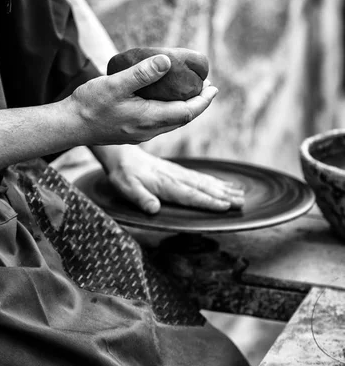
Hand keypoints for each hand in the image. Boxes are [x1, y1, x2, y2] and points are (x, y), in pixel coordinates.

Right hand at [65, 54, 217, 146]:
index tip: (213, 87)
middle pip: (183, 119)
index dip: (203, 101)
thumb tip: (168, 61)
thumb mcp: (115, 84)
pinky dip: (170, 111)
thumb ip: (142, 73)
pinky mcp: (131, 133)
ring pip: (171, 123)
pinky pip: (159, 123)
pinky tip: (164, 99)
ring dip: (185, 108)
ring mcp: (140, 134)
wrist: (69, 126)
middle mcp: (148, 131)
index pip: (187, 112)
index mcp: (148, 119)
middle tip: (206, 86)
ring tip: (190, 91)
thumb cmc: (89, 104)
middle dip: (197, 103)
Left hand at [105, 146, 244, 213]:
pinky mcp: (179, 171)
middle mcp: (176, 178)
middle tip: (242, 203)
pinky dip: (216, 182)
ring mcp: (179, 173)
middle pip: (203, 188)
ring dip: (224, 189)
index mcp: (165, 184)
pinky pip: (201, 177)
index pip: (190, 195)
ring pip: (205, 182)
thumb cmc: (125, 175)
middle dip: (223, 196)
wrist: (123, 156)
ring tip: (241, 195)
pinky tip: (226, 186)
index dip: (208, 201)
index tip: (225, 206)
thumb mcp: (127, 188)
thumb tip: (153, 209)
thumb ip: (141, 198)